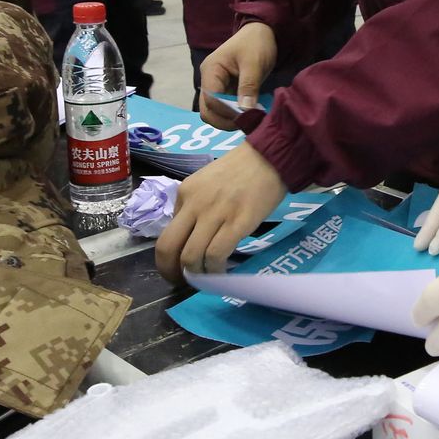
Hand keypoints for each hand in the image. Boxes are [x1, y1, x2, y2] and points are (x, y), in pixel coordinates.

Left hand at [153, 144, 286, 280]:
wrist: (270, 156)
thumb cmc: (242, 170)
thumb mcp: (207, 183)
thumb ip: (196, 206)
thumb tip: (191, 236)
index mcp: (185, 193)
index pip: (167, 231)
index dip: (170, 255)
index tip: (178, 266)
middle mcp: (195, 204)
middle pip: (168, 247)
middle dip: (170, 271)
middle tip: (181, 281)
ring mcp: (215, 214)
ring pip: (191, 256)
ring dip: (196, 274)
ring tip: (206, 277)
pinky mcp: (237, 223)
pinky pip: (216, 255)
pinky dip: (215, 270)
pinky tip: (222, 271)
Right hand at [198, 23, 276, 129]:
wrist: (261, 33)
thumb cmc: (256, 44)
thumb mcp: (254, 64)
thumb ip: (249, 86)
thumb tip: (245, 111)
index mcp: (211, 70)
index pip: (211, 99)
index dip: (226, 112)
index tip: (246, 117)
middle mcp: (208, 80)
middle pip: (207, 110)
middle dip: (224, 121)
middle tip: (247, 124)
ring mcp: (216, 87)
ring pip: (214, 113)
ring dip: (229, 120)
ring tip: (249, 120)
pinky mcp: (225, 91)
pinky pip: (224, 109)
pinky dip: (234, 116)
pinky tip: (249, 115)